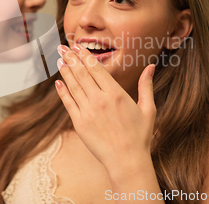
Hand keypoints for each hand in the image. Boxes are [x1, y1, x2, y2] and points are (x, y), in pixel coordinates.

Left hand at [55, 43, 156, 174]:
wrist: (127, 161)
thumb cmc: (140, 136)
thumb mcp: (148, 109)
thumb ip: (146, 86)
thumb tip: (150, 66)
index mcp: (116, 94)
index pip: (96, 69)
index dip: (84, 55)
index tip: (76, 46)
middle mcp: (100, 100)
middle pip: (81, 73)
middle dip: (71, 58)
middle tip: (62, 47)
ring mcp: (87, 111)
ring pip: (73, 85)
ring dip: (65, 70)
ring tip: (59, 59)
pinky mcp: (79, 123)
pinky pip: (68, 103)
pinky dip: (62, 91)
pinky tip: (58, 81)